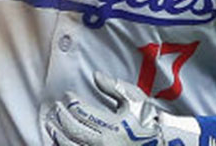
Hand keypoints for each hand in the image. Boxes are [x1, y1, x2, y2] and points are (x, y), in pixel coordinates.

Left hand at [44, 72, 198, 145]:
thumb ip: (114, 87)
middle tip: (56, 110)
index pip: (82, 112)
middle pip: (74, 130)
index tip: (67, 96)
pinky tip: (62, 141)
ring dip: (58, 136)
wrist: (163, 144)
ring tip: (52, 128)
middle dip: (61, 118)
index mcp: (113, 125)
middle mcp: (106, 142)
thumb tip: (96, 76)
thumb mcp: (135, 99)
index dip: (71, 103)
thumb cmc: (149, 121)